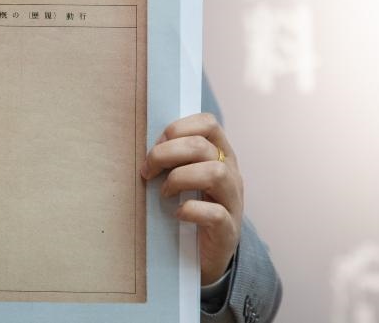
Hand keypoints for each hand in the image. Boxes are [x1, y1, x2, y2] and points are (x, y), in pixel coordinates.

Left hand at [140, 113, 242, 283]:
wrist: (204, 255)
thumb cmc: (189, 207)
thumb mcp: (184, 177)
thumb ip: (173, 158)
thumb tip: (145, 147)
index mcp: (220, 154)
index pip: (208, 123)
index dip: (178, 128)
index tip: (156, 145)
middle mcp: (231, 173)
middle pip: (202, 146)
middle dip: (166, 154)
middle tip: (148, 171)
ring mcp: (233, 201)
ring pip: (215, 172)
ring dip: (180, 178)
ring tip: (164, 193)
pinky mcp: (229, 229)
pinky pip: (215, 213)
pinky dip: (191, 210)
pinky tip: (178, 214)